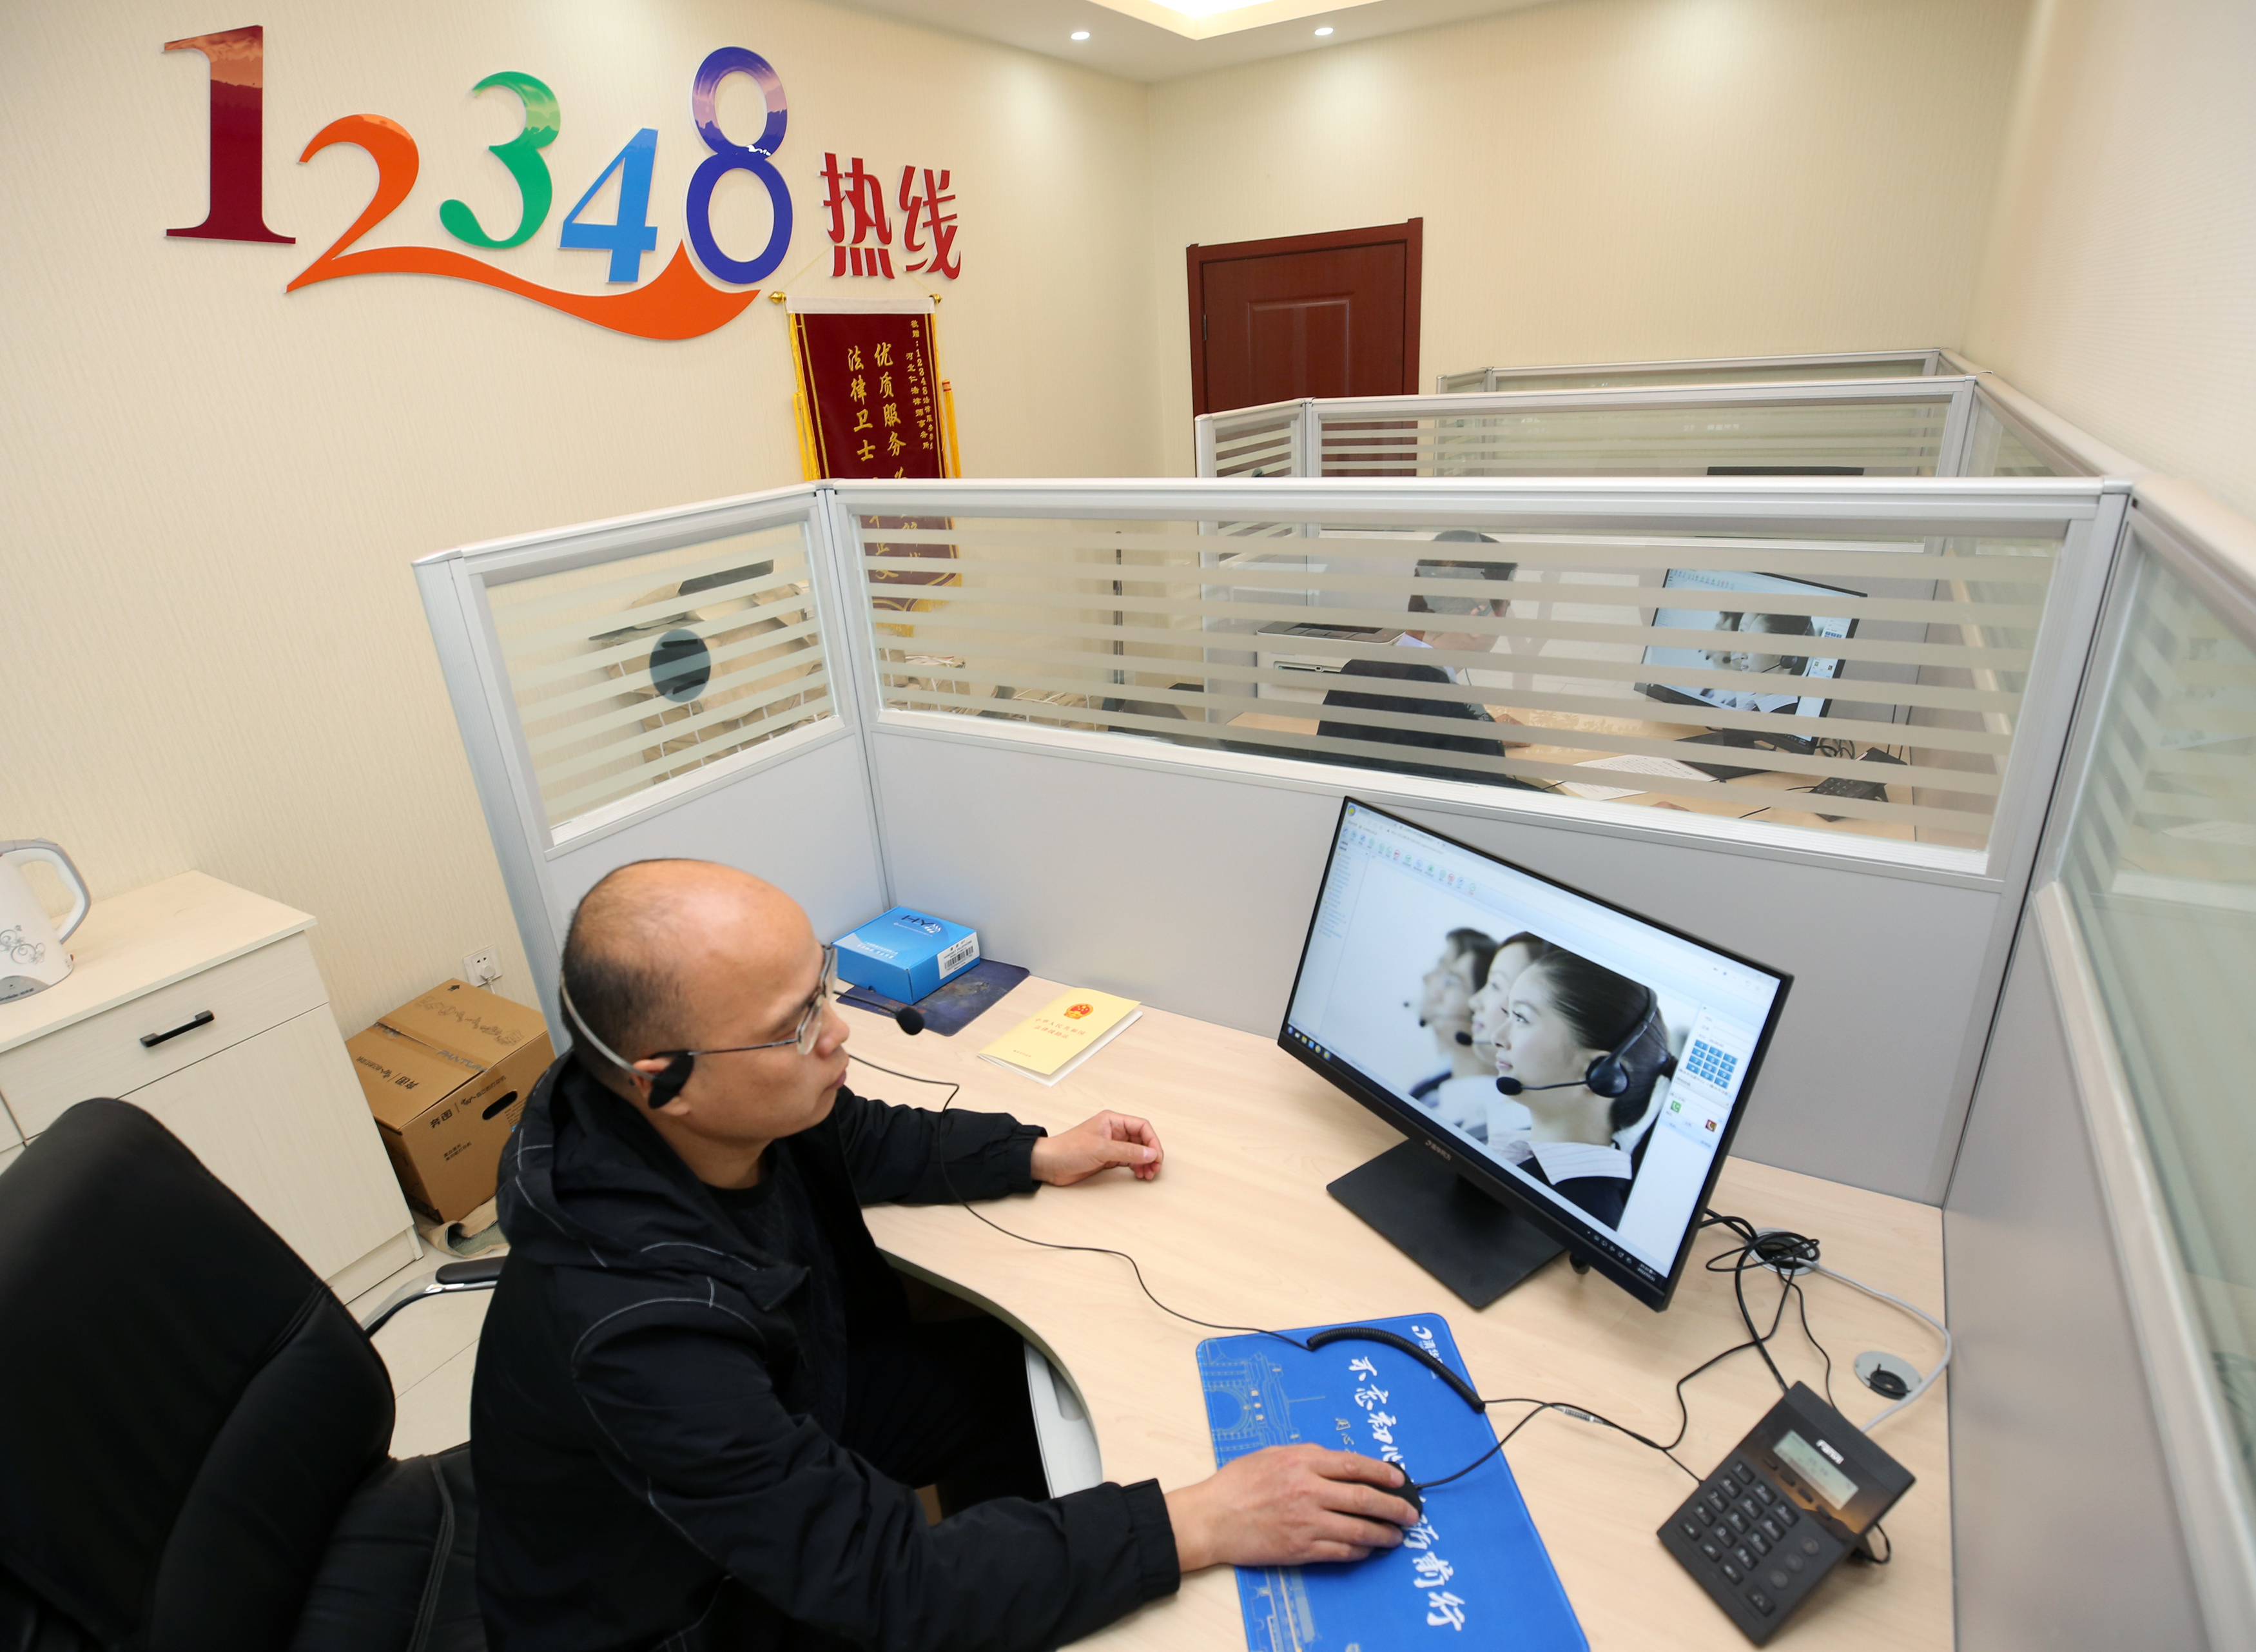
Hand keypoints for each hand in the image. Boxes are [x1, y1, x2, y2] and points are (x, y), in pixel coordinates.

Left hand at [1029, 1110, 1161, 1184]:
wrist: (1049, 1164)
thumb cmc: (1068, 1149)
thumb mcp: (1101, 1149)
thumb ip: (1128, 1152)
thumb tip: (1150, 1154)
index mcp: (1112, 1121)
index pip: (1141, 1127)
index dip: (1152, 1141)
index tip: (1156, 1157)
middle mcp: (1114, 1131)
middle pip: (1141, 1139)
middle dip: (1150, 1154)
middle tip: (1155, 1169)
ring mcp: (1111, 1145)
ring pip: (1136, 1151)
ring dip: (1145, 1162)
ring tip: (1148, 1174)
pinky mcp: (1107, 1157)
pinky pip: (1128, 1160)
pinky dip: (1136, 1167)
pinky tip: (1138, 1174)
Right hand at [1165, 1445, 1415, 1570]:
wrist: (1212, 1518)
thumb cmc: (1237, 1483)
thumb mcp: (1271, 1454)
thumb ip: (1306, 1455)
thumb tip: (1337, 1462)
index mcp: (1302, 1462)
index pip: (1354, 1465)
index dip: (1382, 1472)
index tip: (1399, 1479)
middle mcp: (1309, 1491)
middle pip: (1364, 1498)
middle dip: (1394, 1507)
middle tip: (1410, 1513)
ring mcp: (1306, 1522)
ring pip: (1358, 1529)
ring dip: (1383, 1534)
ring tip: (1396, 1536)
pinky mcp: (1300, 1549)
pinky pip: (1340, 1552)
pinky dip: (1359, 1551)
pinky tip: (1367, 1550)